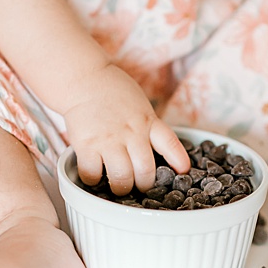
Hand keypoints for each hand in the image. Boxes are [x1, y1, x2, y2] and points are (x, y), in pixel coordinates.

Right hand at [62, 64, 189, 194]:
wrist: (84, 79)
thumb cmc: (113, 92)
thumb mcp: (141, 106)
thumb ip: (149, 126)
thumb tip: (157, 148)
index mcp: (148, 122)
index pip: (170, 143)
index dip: (179, 160)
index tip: (183, 171)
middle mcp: (132, 133)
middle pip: (145, 170)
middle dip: (144, 185)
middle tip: (140, 186)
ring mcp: (108, 140)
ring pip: (121, 177)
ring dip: (121, 187)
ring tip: (119, 186)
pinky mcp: (86, 145)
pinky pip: (91, 173)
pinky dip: (94, 180)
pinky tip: (95, 176)